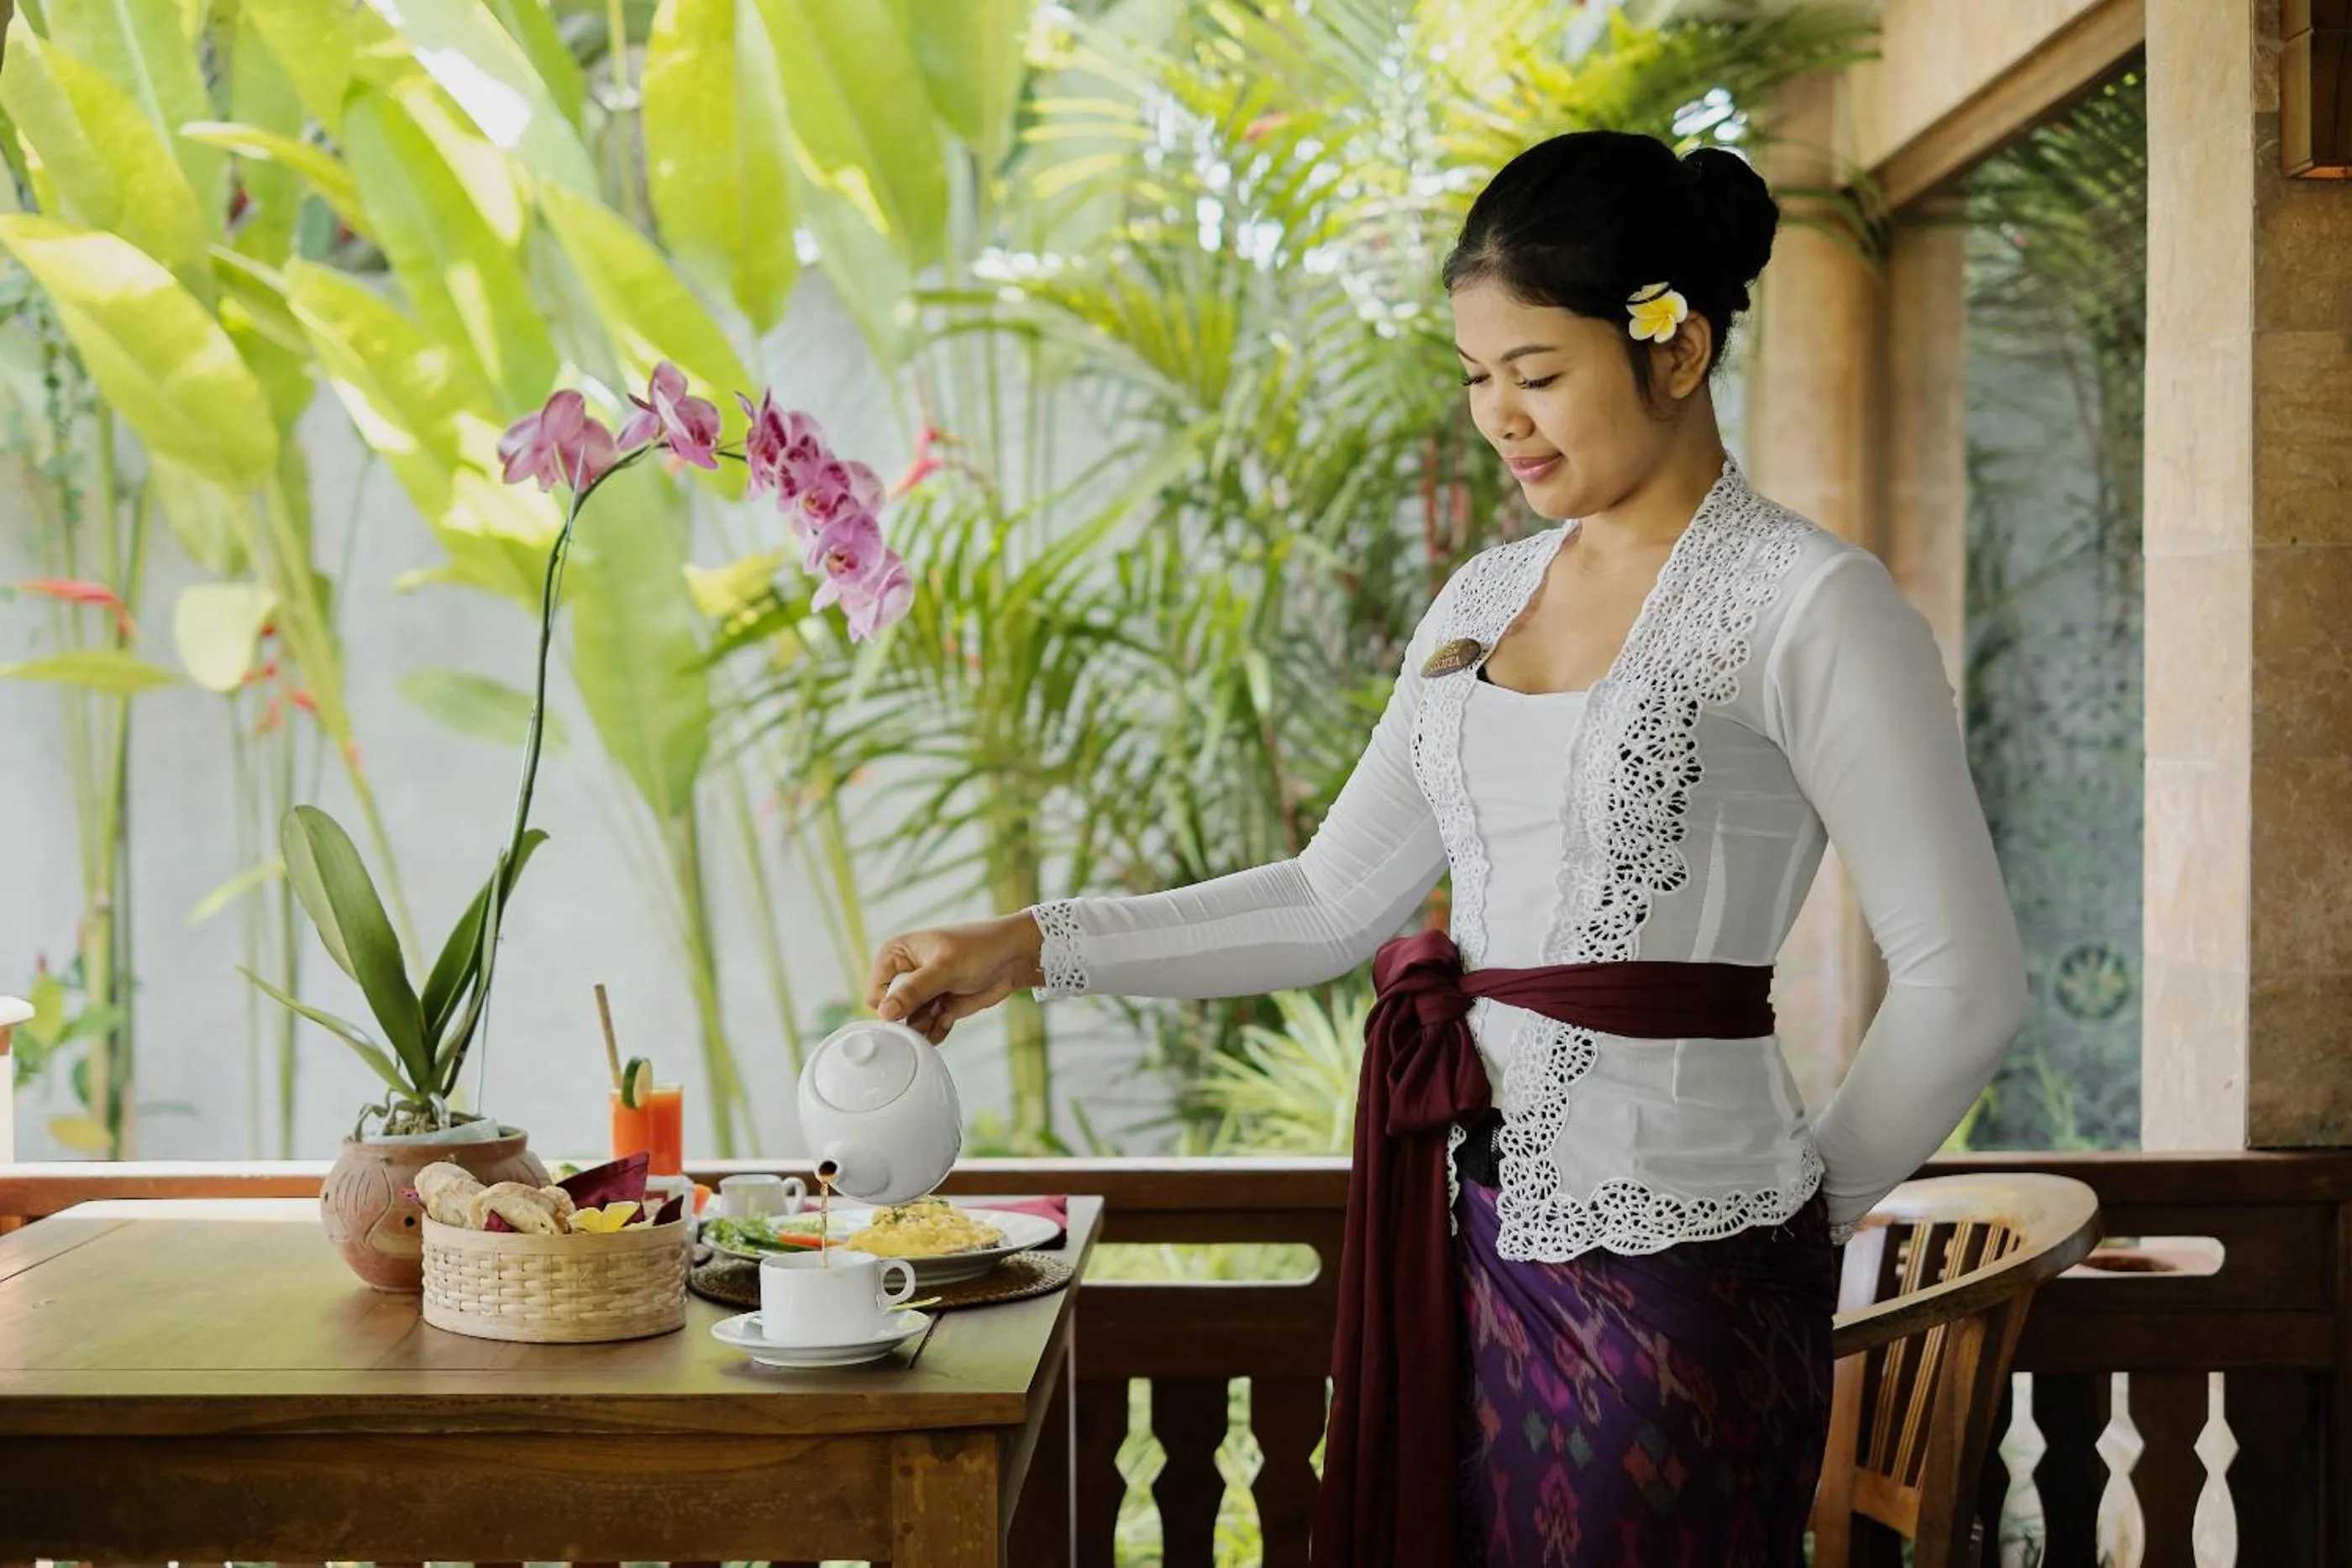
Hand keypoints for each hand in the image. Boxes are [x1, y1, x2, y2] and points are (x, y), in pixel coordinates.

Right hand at [863, 915, 1045, 1043]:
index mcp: (897, 954)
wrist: (1013, 957)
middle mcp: (906, 973)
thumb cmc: (978, 949)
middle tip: (931, 1013)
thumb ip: (913, 992)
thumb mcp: (944, 969)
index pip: (876, 990)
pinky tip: (948, 1021)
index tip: (907, 1011)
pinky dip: (937, 1031)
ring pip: (911, 1023)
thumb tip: (884, 1013)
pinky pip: (929, 1029)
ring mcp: (923, 992)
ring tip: (942, 1013)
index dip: (888, 1005)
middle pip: (892, 1011)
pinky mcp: (940, 1006)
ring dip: (924, 1027)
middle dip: (909, 1019)